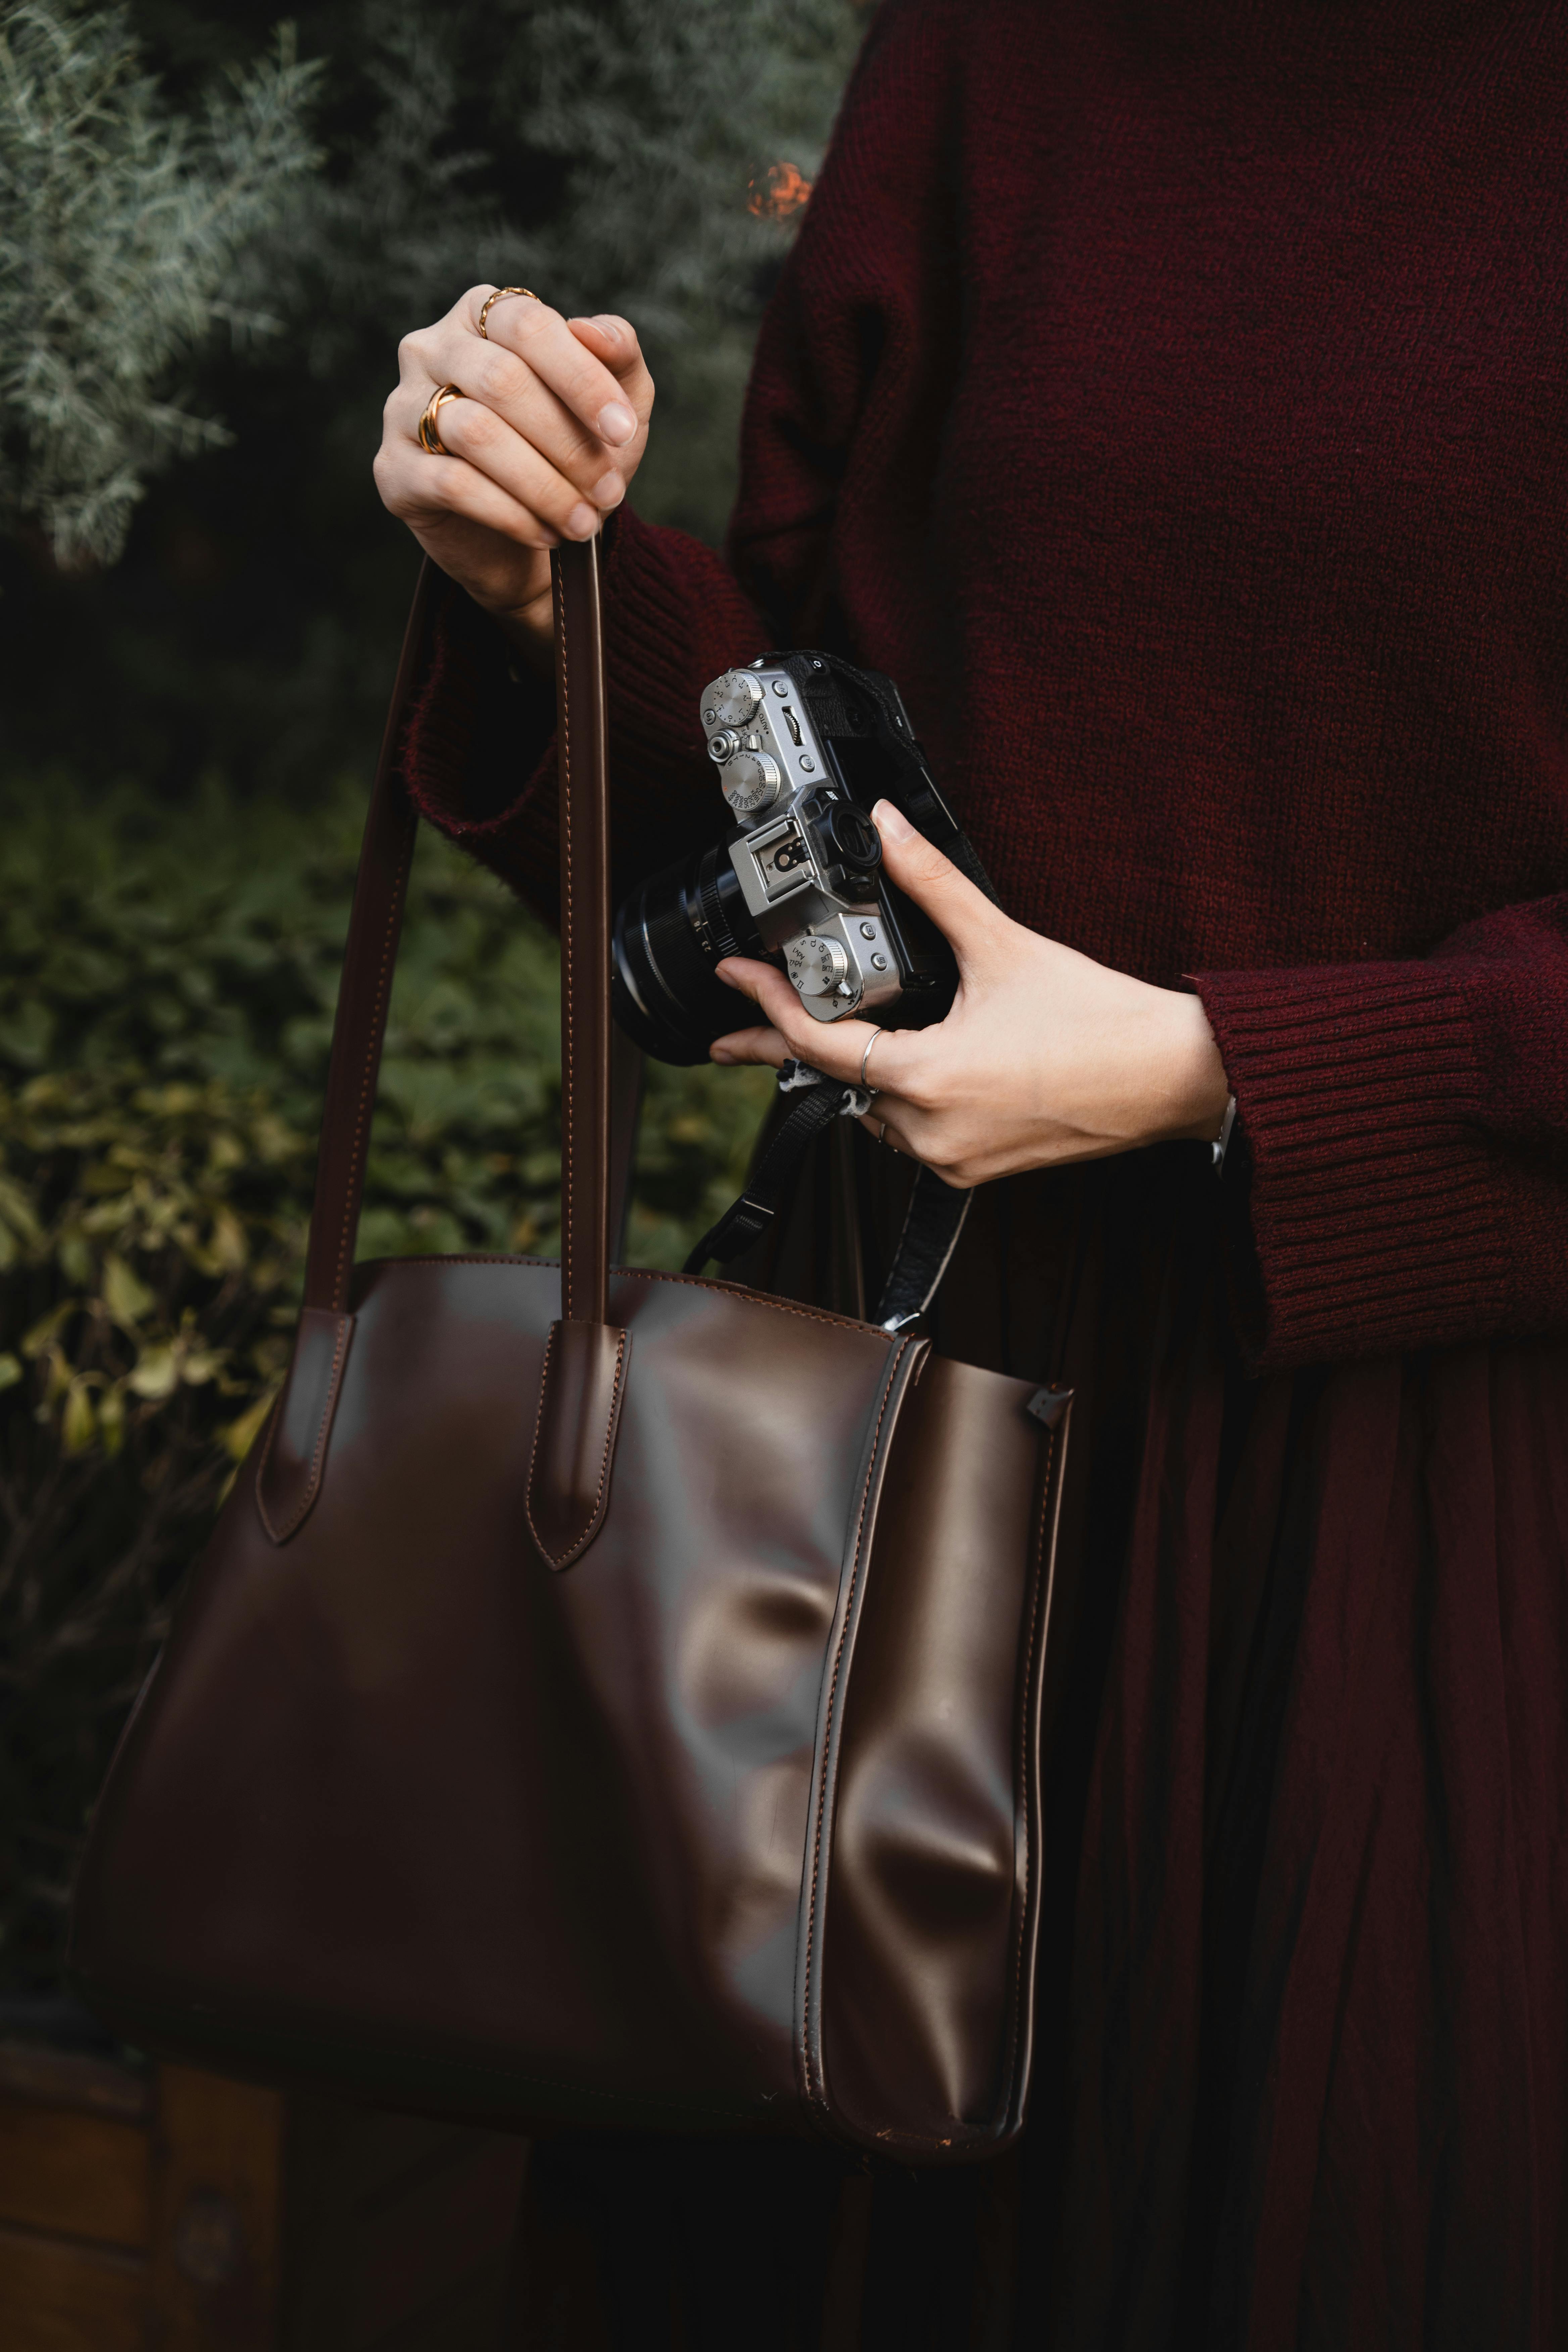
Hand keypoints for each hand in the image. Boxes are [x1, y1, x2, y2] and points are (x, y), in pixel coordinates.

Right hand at [373, 284, 654, 667]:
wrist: (527, 536)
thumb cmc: (569, 451)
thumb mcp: (616, 400)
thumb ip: (618, 351)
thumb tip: (591, 328)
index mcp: (482, 316)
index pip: (528, 325)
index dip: (582, 379)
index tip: (622, 431)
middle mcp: (432, 349)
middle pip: (501, 379)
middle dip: (567, 443)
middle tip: (608, 490)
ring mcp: (402, 408)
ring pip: (476, 433)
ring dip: (543, 485)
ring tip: (582, 521)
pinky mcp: (394, 470)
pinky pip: (452, 484)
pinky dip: (510, 514)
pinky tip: (544, 533)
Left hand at [710, 802, 1230, 1186]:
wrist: (1171, 1076)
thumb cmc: (1101, 1022)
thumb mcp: (1001, 943)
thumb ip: (932, 883)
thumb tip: (887, 828)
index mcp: (928, 1078)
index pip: (819, 1044)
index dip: (768, 1007)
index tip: (737, 979)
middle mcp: (932, 1132)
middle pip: (836, 1085)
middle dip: (794, 1050)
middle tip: (736, 1035)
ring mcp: (953, 1159)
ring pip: (872, 1115)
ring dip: (854, 1075)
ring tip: (836, 1036)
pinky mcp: (975, 1172)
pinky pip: (912, 1136)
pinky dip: (899, 1100)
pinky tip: (905, 1067)